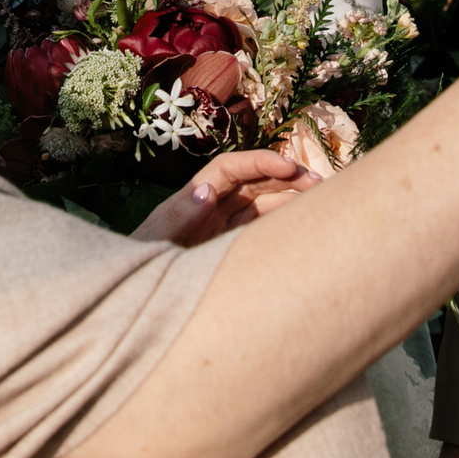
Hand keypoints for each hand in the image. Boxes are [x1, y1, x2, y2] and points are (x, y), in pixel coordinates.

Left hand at [130, 149, 320, 245]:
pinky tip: (304, 225)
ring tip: (322, 201)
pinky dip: (282, 222)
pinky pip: (260, 228)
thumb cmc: (140, 263)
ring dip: (290, 198)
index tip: (289, 166)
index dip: (261, 162)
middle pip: (253, 181)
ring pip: (263, 203)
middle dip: (285, 177)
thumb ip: (180, 217)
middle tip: (319, 183)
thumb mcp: (156, 241)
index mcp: (193, 196)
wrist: (135, 295)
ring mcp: (222, 226)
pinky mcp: (229, 246)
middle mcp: (211, 205)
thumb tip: (205, 192)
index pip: (231, 169)